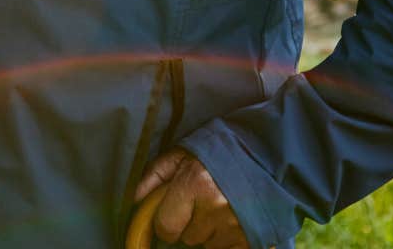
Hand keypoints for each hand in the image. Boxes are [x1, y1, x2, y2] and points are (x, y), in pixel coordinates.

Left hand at [133, 150, 251, 248]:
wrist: (259, 152)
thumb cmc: (213, 154)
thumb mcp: (179, 156)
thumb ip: (152, 177)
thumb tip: (132, 201)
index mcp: (195, 183)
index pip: (166, 226)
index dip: (166, 224)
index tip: (172, 216)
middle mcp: (217, 205)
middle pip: (188, 237)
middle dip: (191, 224)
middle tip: (203, 203)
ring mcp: (237, 223)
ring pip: (208, 244)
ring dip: (211, 231)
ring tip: (220, 207)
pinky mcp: (252, 236)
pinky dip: (227, 240)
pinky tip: (231, 221)